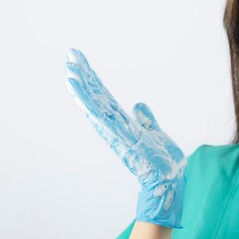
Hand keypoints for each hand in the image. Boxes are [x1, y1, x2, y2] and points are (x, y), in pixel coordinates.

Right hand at [64, 48, 186, 228]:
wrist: (170, 182)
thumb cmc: (164, 161)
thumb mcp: (155, 133)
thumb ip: (146, 119)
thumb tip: (138, 105)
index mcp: (123, 123)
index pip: (105, 97)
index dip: (92, 80)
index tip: (80, 63)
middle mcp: (116, 127)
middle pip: (97, 97)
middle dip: (84, 77)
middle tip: (70, 56)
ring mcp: (118, 133)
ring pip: (97, 106)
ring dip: (82, 89)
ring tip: (68, 71)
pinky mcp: (123, 139)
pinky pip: (104, 119)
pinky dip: (91, 106)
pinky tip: (80, 94)